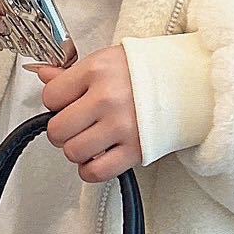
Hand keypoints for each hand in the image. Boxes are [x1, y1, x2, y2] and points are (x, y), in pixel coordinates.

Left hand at [22, 44, 142, 182]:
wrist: (191, 83)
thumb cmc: (148, 70)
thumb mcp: (107, 60)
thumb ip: (71, 73)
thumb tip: (42, 75)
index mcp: (98, 71)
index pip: (51, 96)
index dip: (56, 102)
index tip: (67, 102)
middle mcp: (107, 98)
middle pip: (58, 129)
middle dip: (62, 130)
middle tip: (75, 125)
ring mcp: (122, 127)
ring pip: (73, 152)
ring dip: (77, 150)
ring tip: (90, 139)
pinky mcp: (135, 151)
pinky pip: (95, 172)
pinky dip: (90, 169)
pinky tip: (98, 156)